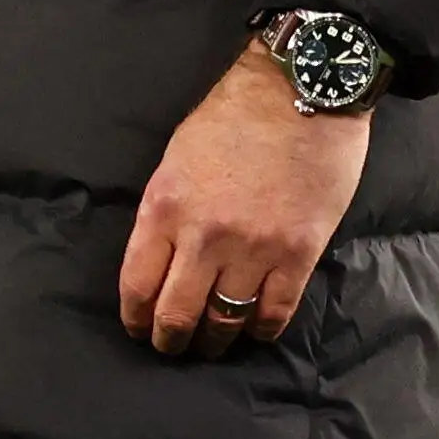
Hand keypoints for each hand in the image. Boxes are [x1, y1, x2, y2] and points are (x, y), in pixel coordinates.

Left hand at [118, 46, 370, 358]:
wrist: (301, 90)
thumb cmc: (235, 114)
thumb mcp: (177, 155)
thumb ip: (166, 208)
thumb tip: (162, 256)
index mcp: (165, 205)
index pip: (138, 283)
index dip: (136, 317)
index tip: (139, 327)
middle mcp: (204, 235)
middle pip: (177, 314)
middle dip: (171, 340)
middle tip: (173, 347)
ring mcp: (253, 248)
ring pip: (224, 322)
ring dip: (216, 340)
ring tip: (213, 343)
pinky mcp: (298, 254)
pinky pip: (273, 314)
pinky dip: (260, 330)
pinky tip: (254, 330)